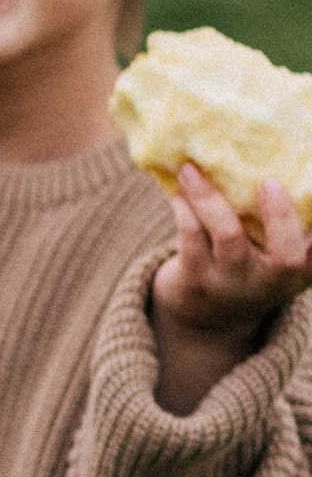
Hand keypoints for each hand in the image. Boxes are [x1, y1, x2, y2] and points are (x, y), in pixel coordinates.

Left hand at [147, 165, 311, 415]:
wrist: (206, 318)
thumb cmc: (250, 265)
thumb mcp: (274, 254)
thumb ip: (283, 224)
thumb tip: (274, 158)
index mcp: (301, 270)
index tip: (311, 198)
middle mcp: (272, 282)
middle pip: (288, 257)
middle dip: (281, 217)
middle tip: (268, 182)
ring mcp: (233, 283)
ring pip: (227, 235)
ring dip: (209, 197)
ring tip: (191, 168)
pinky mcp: (196, 280)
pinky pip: (190, 237)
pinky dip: (184, 207)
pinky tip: (179, 189)